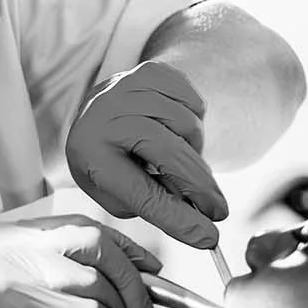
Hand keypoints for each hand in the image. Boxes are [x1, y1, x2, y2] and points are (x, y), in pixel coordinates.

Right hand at [0, 218, 159, 307]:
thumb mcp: (10, 283)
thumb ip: (56, 267)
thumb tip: (127, 271)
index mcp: (7, 235)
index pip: (78, 225)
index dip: (121, 244)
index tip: (147, 264)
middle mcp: (15, 248)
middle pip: (97, 243)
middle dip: (132, 275)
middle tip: (145, 304)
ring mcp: (24, 278)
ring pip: (102, 284)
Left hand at [64, 61, 232, 248]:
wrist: (104, 115)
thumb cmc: (115, 164)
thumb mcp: (124, 194)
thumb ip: (160, 208)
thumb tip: (205, 232)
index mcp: (89, 151)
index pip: (140, 192)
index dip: (175, 217)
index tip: (208, 236)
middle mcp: (102, 114)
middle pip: (167, 153)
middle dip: (199, 187)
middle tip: (219, 212)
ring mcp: (126, 87)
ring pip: (186, 125)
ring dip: (192, 150)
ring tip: (172, 157)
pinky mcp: (149, 71)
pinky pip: (194, 102)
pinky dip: (193, 121)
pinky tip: (172, 129)